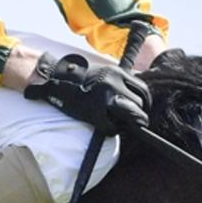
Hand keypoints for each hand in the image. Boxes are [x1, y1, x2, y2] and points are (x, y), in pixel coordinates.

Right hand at [24, 53, 150, 133]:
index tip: (143, 108)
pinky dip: (112, 130)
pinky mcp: (95, 112)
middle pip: (140, 102)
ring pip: (131, 114)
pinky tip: (107, 126)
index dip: (145, 101)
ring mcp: (105, 97)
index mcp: (117, 72)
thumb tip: (135, 97)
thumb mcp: (103, 73)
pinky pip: (113, 127)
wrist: (56, 80)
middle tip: (135, 120)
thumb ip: (119, 81)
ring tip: (121, 124)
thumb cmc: (79, 79)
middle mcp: (114, 82)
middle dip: (139, 113)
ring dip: (129, 122)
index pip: (143, 88)